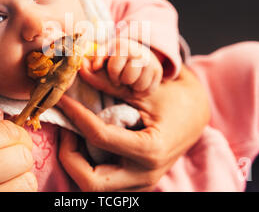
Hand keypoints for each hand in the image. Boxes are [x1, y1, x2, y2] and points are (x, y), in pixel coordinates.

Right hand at [0, 117, 36, 191]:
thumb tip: (3, 118)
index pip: (7, 132)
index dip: (17, 132)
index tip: (13, 136)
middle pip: (22, 158)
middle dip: (22, 153)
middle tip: (13, 154)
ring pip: (26, 183)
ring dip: (21, 177)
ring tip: (8, 175)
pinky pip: (17, 199)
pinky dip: (15, 191)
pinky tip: (2, 187)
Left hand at [57, 58, 209, 190]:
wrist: (196, 114)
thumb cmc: (174, 98)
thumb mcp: (143, 89)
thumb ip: (109, 83)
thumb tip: (77, 72)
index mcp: (149, 151)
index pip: (99, 137)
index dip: (75, 115)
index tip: (62, 100)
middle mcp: (144, 175)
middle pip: (89, 181)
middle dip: (69, 156)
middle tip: (66, 129)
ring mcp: (140, 183)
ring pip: (93, 186)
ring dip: (76, 163)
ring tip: (74, 134)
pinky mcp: (135, 182)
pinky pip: (102, 181)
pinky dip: (87, 164)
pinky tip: (86, 142)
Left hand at [92, 38, 162, 95]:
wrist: (136, 59)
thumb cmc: (115, 63)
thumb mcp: (102, 62)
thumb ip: (90, 64)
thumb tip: (81, 63)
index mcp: (123, 45)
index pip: (114, 68)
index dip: (112, 75)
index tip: (114, 73)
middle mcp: (139, 51)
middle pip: (128, 77)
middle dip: (123, 80)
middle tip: (123, 77)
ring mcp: (151, 61)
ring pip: (139, 84)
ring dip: (132, 86)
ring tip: (131, 79)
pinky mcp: (159, 72)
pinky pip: (149, 89)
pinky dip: (141, 90)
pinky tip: (138, 82)